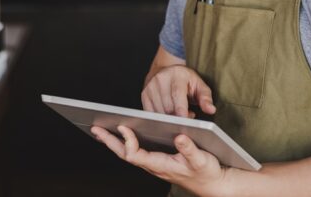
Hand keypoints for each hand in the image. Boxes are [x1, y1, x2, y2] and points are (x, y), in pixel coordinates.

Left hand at [91, 125, 227, 196]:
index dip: (127, 141)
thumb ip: (190, 149)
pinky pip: (137, 152)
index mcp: (161, 165)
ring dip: (114, 142)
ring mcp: (155, 164)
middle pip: (126, 154)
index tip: (123, 127)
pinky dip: (126, 143)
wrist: (214, 184)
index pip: (136, 155)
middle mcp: (154, 165)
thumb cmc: (207, 172)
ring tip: (101, 130)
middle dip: (110, 142)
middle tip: (95, 129)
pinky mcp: (158, 160)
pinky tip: (122, 135)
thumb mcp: (201, 160)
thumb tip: (179, 137)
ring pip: (129, 154)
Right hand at [142, 65, 215, 117]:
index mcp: (176, 75)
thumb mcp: (199, 85)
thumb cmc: (185, 80)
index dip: (181, 109)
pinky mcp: (144, 95)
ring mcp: (150, 87)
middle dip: (177, 117)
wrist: (166, 70)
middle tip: (187, 116)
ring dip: (169, 118)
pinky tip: (167, 114)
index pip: (177, 94)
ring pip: (158, 112)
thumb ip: (206, 98)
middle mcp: (161, 79)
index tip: (184, 120)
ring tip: (178, 113)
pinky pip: (150, 113)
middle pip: (167, 106)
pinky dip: (159, 118)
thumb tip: (211, 110)